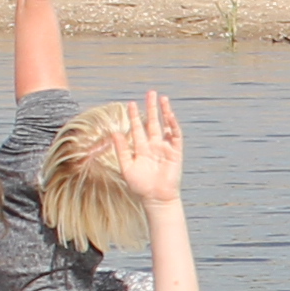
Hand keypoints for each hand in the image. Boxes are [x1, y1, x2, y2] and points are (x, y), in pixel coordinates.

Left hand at [99, 88, 183, 206]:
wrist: (156, 197)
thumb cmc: (140, 186)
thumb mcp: (126, 167)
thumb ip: (121, 149)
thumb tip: (114, 132)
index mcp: (141, 149)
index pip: (137, 128)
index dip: (134, 116)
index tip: (130, 103)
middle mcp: (153, 145)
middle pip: (152, 122)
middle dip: (151, 108)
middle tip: (150, 93)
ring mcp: (165, 147)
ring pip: (164, 125)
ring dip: (164, 112)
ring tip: (162, 98)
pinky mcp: (175, 152)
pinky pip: (175, 135)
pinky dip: (173, 125)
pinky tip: (170, 115)